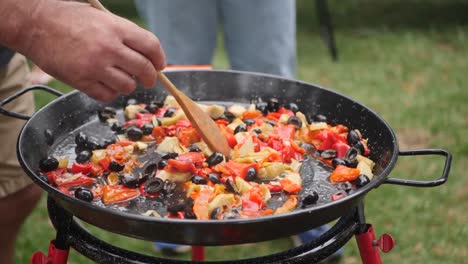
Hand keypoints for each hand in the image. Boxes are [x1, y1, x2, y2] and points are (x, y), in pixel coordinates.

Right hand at [22, 0, 165, 100]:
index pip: (151, 46)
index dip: (159, 58)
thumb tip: (147, 56)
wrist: (34, 24)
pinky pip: (107, 95)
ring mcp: (95, 66)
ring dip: (128, 85)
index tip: (159, 65)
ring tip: (119, 77)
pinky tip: (103, 83)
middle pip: (144, 70)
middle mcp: (109, 48)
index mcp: (116, 28)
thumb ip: (124, 36)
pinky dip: (110, 92)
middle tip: (148, 79)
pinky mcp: (81, 81)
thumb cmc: (68, 18)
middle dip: (151, 78)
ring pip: (128, 86)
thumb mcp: (101, 18)